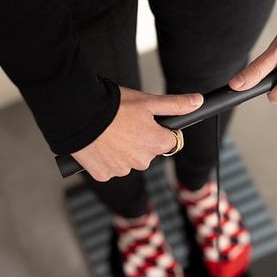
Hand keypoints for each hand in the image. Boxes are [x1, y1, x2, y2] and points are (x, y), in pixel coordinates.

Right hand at [72, 87, 202, 181]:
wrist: (78, 114)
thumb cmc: (113, 105)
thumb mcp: (148, 101)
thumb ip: (175, 105)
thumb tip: (198, 102)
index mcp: (156, 143)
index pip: (170, 141)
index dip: (161, 129)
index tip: (148, 120)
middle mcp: (142, 161)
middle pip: (148, 151)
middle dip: (141, 139)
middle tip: (125, 123)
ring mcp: (122, 170)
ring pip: (129, 160)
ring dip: (123, 149)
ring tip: (109, 131)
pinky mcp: (104, 175)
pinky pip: (110, 168)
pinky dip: (106, 158)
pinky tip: (100, 143)